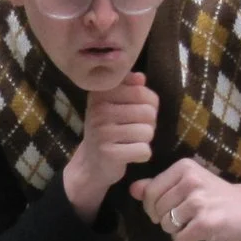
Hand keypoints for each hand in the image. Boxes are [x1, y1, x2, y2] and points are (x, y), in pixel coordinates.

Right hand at [62, 73, 157, 220]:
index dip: (149, 104)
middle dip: (149, 124)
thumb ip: (129, 88)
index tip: (136, 113)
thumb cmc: (108, 130)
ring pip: (148, 132)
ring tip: (131, 141)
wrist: (91, 163)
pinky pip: (144, 150)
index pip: (142, 92)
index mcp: (101, 94)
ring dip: (145, 140)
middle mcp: (98, 110)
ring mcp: (102, 132)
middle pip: (148, 112)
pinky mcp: (109, 153)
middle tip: (134, 130)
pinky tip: (130, 154)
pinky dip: (142, 155)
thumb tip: (141, 77)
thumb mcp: (115, 104)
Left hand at [131, 159, 240, 240]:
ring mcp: (199, 201)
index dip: (153, 208)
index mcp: (183, 167)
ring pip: (167, 226)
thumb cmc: (216, 196)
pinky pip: (180, 239)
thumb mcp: (188, 184)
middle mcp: (190, 180)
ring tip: (196, 223)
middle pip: (157, 211)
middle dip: (168, 220)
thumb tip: (133, 189)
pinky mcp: (207, 221)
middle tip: (188, 217)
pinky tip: (201, 233)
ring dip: (178, 231)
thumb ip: (159, 186)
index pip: (149, 193)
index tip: (168, 210)